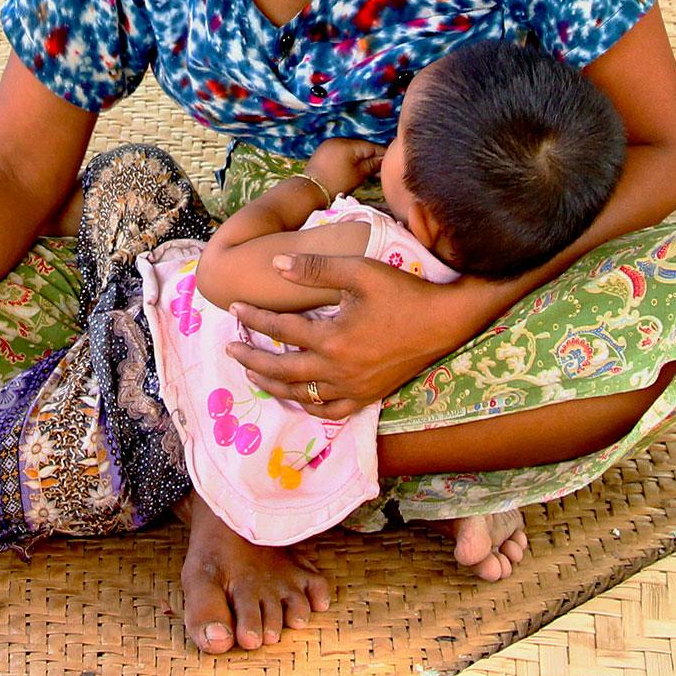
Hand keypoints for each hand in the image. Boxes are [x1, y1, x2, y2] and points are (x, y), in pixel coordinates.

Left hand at [226, 254, 482, 417]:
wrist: (445, 321)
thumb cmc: (403, 291)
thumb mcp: (359, 271)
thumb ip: (315, 269)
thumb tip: (276, 264)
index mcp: (333, 339)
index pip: (282, 330)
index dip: (255, 318)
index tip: (236, 309)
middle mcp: (338, 371)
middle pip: (281, 370)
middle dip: (252, 358)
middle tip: (231, 347)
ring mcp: (353, 389)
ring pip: (300, 395)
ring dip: (272, 384)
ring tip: (254, 372)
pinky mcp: (367, 397)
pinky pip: (329, 412)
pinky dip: (308, 404)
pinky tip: (297, 395)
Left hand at [304, 138, 384, 197]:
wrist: (309, 191)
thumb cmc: (336, 184)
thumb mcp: (358, 175)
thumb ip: (372, 165)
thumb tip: (385, 160)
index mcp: (347, 144)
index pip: (371, 146)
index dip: (382, 153)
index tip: (392, 160)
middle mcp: (338, 140)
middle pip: (361, 146)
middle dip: (372, 155)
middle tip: (383, 166)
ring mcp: (329, 145)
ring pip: (351, 149)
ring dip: (361, 157)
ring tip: (371, 168)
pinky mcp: (323, 152)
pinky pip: (342, 152)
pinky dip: (350, 158)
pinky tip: (356, 167)